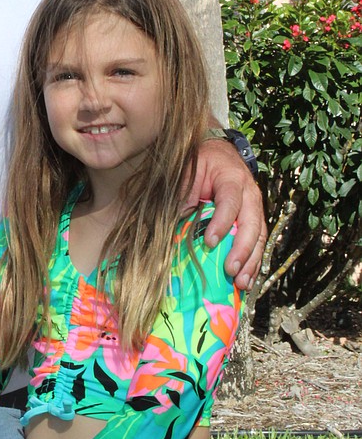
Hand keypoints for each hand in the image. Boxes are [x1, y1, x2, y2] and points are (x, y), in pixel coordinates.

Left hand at [187, 138, 265, 289]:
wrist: (221, 154)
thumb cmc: (202, 162)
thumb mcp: (190, 168)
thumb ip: (184, 190)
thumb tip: (179, 216)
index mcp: (232, 178)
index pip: (230, 202)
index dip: (222, 223)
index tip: (209, 242)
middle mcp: (250, 194)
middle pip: (252, 223)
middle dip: (242, 249)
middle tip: (230, 270)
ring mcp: (255, 209)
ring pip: (259, 237)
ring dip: (251, 262)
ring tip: (242, 283)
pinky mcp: (255, 221)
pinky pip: (258, 244)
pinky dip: (253, 263)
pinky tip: (247, 281)